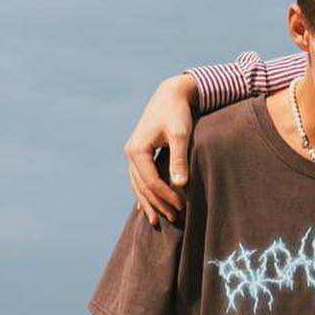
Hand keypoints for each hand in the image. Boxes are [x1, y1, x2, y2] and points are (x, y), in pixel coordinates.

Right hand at [125, 74, 196, 226]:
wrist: (172, 94)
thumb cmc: (178, 113)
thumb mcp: (181, 135)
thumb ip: (179, 159)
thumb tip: (181, 185)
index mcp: (137, 150)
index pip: (151, 182)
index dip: (166, 196)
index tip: (183, 207)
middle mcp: (131, 153)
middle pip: (142, 186)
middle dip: (157, 204)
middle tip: (175, 219)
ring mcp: (133, 153)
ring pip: (138, 184)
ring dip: (148, 203)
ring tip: (158, 221)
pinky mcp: (139, 152)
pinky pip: (139, 178)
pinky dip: (143, 193)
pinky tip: (144, 207)